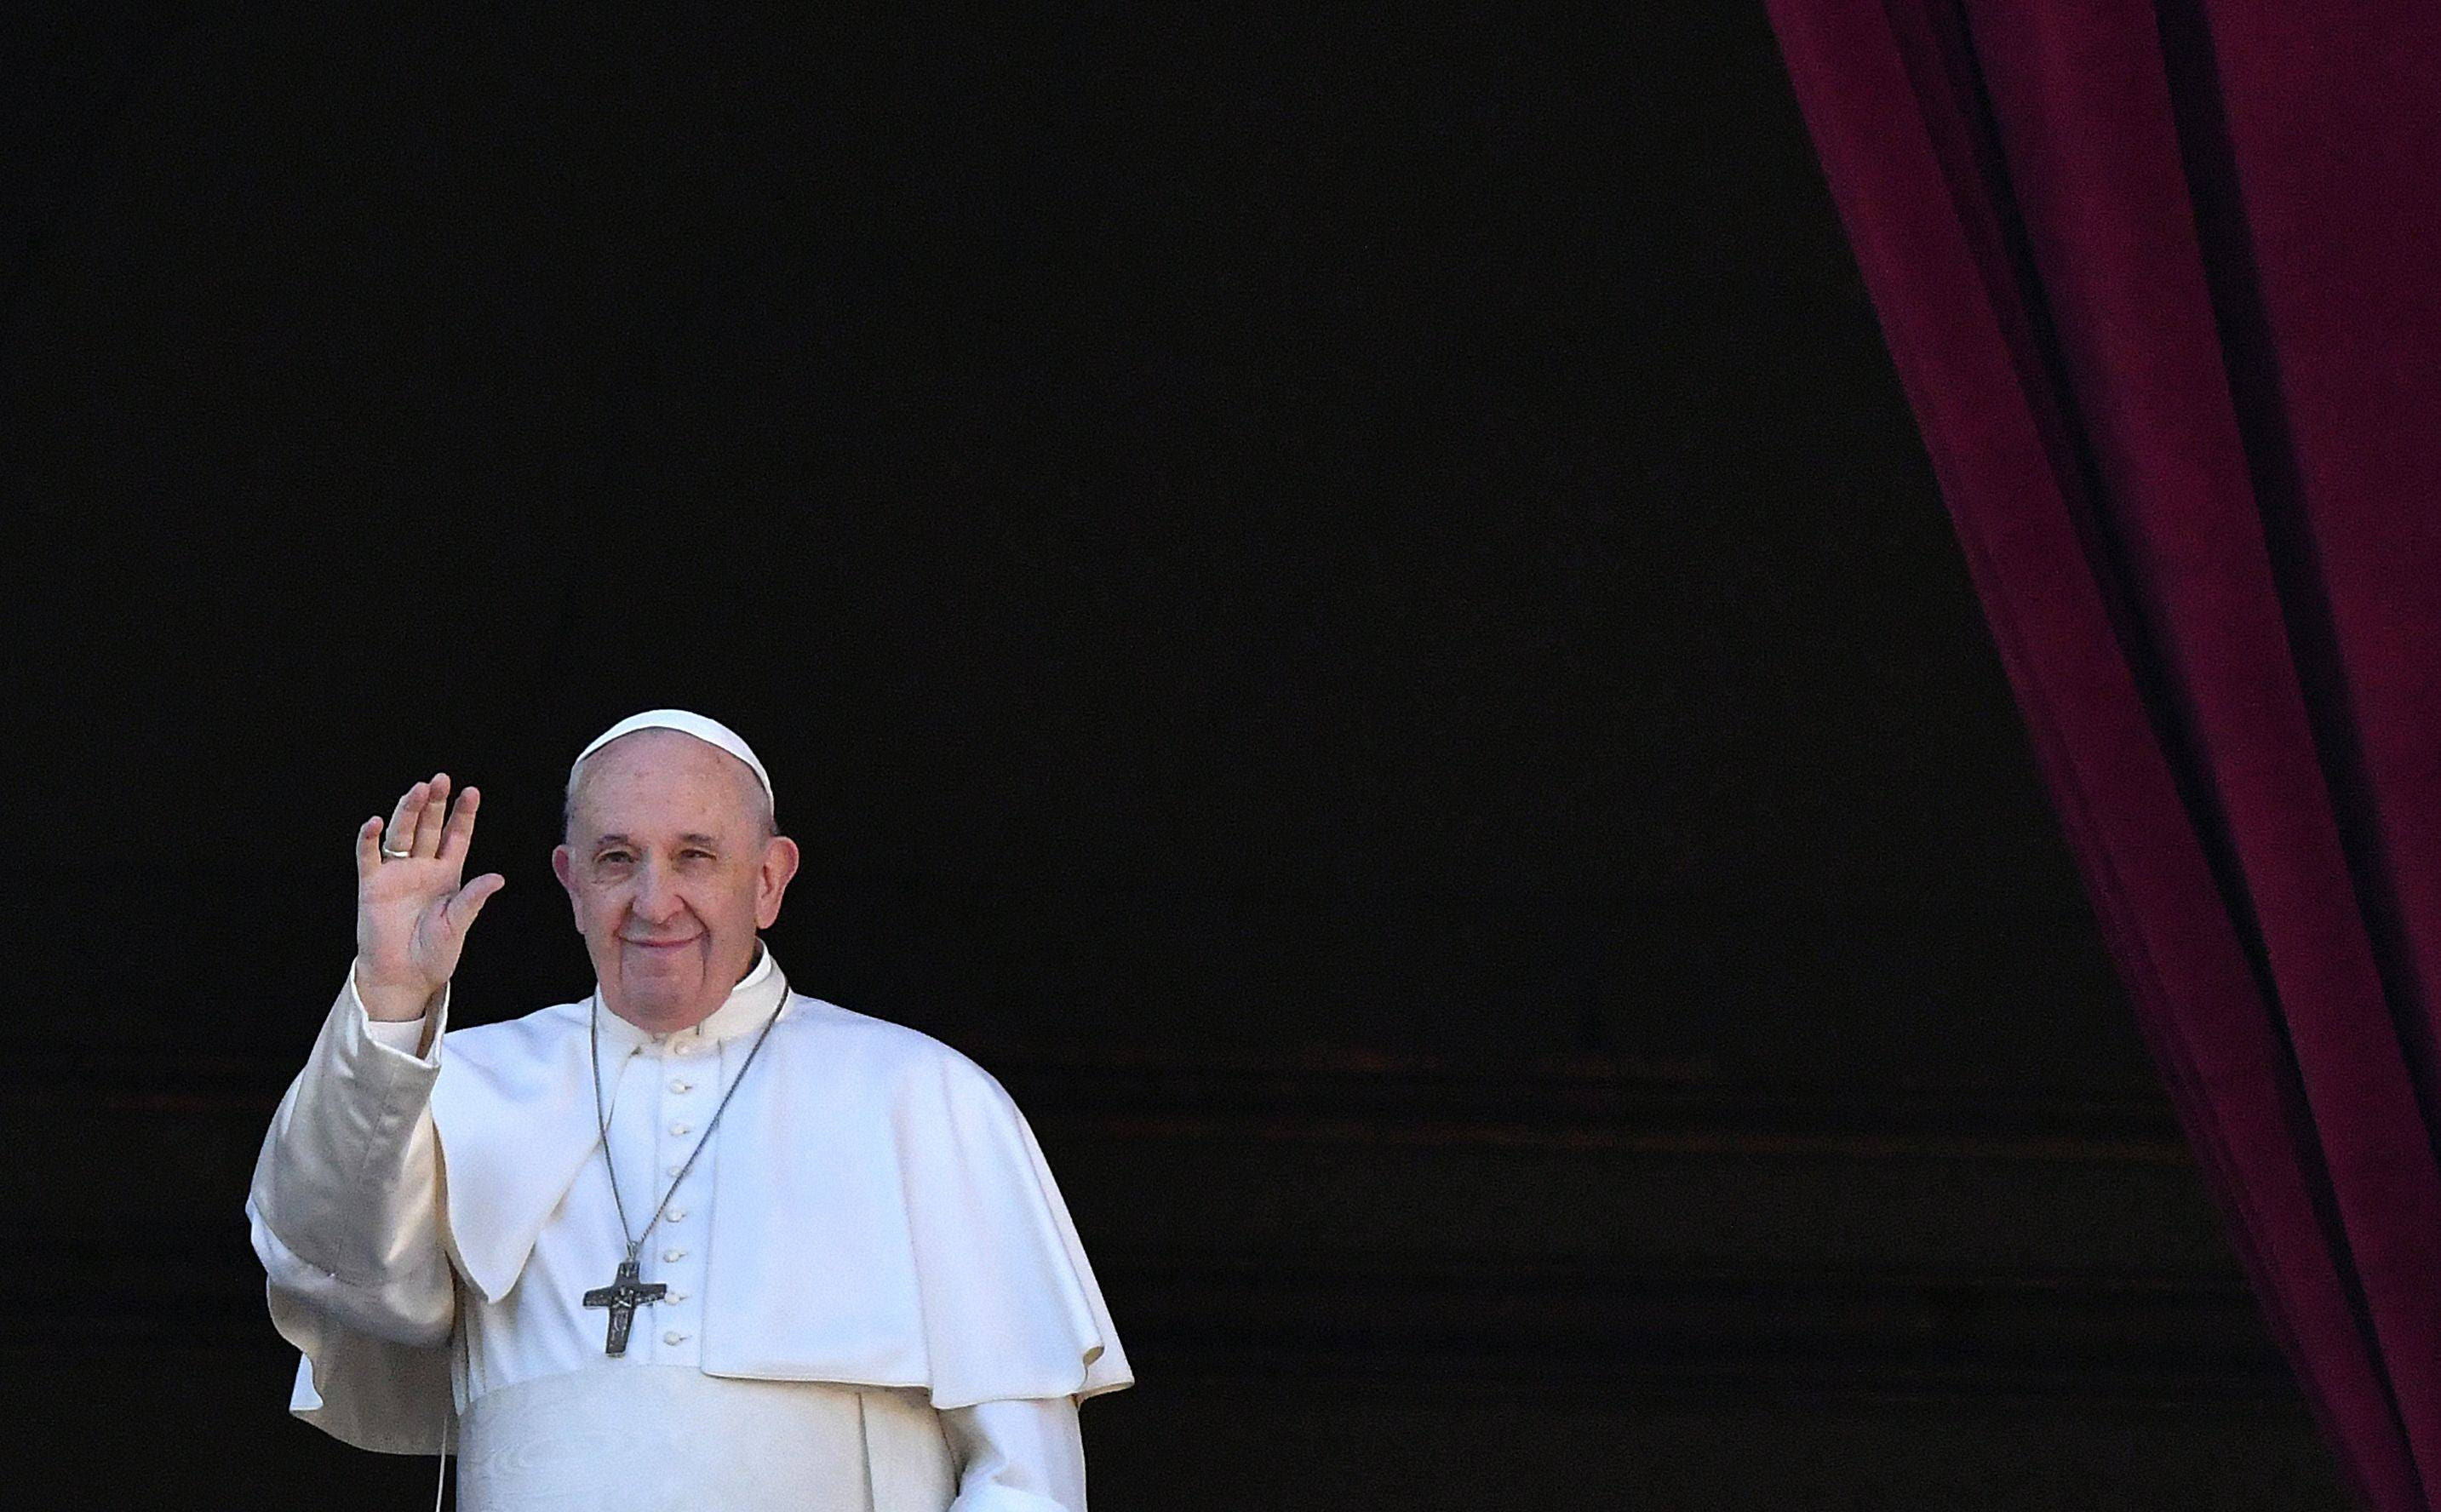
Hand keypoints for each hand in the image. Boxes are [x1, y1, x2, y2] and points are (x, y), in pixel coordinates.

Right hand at [352, 773, 506, 1019]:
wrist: (403, 977)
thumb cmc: (434, 953)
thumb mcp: (458, 925)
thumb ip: (473, 899)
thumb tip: (498, 877)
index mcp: (448, 875)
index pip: (457, 836)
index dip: (463, 814)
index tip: (472, 791)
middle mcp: (422, 868)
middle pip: (428, 827)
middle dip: (435, 804)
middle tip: (441, 779)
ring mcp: (396, 873)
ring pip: (402, 834)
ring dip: (408, 812)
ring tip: (417, 790)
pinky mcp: (372, 885)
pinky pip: (369, 857)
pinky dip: (370, 839)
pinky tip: (375, 823)